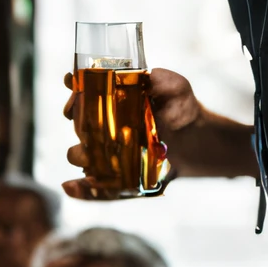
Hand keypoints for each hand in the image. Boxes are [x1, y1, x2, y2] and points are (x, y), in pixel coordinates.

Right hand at [60, 67, 199, 200]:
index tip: (71, 83)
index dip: (74, 87)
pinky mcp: (115, 177)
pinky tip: (70, 187)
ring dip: (78, 155)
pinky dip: (79, 189)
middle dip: (76, 122)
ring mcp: (107, 153)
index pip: (84, 92)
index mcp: (113, 101)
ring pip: (80, 155)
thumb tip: (146, 77)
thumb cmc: (182, 110)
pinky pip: (93, 187)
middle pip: (78, 124)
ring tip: (87, 156)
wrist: (197, 142)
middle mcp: (104, 125)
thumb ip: (162, 81)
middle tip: (82, 122)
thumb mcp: (176, 89)